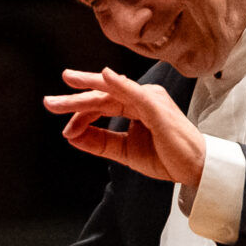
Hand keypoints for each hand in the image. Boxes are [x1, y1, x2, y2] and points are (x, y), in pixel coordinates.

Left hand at [43, 67, 207, 187]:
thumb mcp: (124, 150)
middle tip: (50, 101)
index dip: (80, 115)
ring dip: (87, 90)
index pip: (102, 104)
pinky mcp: (156, 108)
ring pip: (112, 92)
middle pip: (102, 95)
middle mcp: (141, 97)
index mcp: (135, 105)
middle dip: (75, 98)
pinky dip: (119, 83)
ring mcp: (150, 99)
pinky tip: (104, 76)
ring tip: (66, 87)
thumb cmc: (166, 156)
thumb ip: (99, 141)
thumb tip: (71, 134)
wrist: (195, 168)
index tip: (66, 131)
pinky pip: (134, 94)